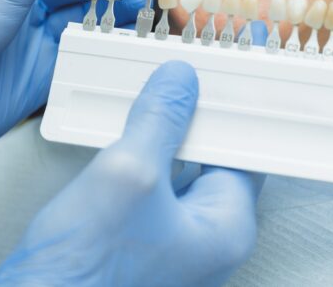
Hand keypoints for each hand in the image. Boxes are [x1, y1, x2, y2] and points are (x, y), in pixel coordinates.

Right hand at [0, 61, 263, 286]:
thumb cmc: (84, 276)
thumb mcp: (127, 176)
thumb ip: (160, 121)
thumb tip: (180, 82)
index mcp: (224, 227)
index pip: (249, 147)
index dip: (240, 101)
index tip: (240, 66)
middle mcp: (203, 237)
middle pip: (214, 152)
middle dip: (198, 108)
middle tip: (188, 66)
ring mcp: (168, 241)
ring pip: (178, 165)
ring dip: (165, 126)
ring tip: (154, 86)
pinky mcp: (133, 240)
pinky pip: (150, 183)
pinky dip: (141, 149)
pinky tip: (124, 125)